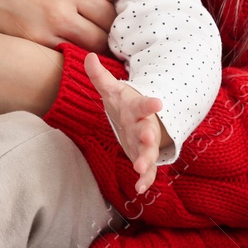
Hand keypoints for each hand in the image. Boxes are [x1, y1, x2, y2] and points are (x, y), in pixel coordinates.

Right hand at [0, 0, 118, 50]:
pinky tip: (60, 45)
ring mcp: (40, 33)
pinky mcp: (21, 44)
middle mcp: (60, 13)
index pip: (111, 13)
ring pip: (82, 53)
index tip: (114, 18)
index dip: (117, 18)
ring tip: (87, 43)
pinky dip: (64, 54)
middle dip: (108, 39)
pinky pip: (55, 56)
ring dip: (90, 50)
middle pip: (102, 39)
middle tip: (107, 35)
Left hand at [83, 52, 170, 193]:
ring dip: (146, 161)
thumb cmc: (125, 104)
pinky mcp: (144, 158)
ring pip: (149, 153)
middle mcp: (144, 127)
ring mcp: (145, 144)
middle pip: (148, 131)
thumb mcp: (111, 89)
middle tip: (148, 139)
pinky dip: (145, 180)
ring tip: (140, 169)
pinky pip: (148, 172)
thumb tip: (88, 57)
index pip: (144, 105)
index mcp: (137, 109)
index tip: (158, 103)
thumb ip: (99, 75)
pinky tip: (139, 190)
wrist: (139, 120)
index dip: (150, 104)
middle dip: (149, 136)